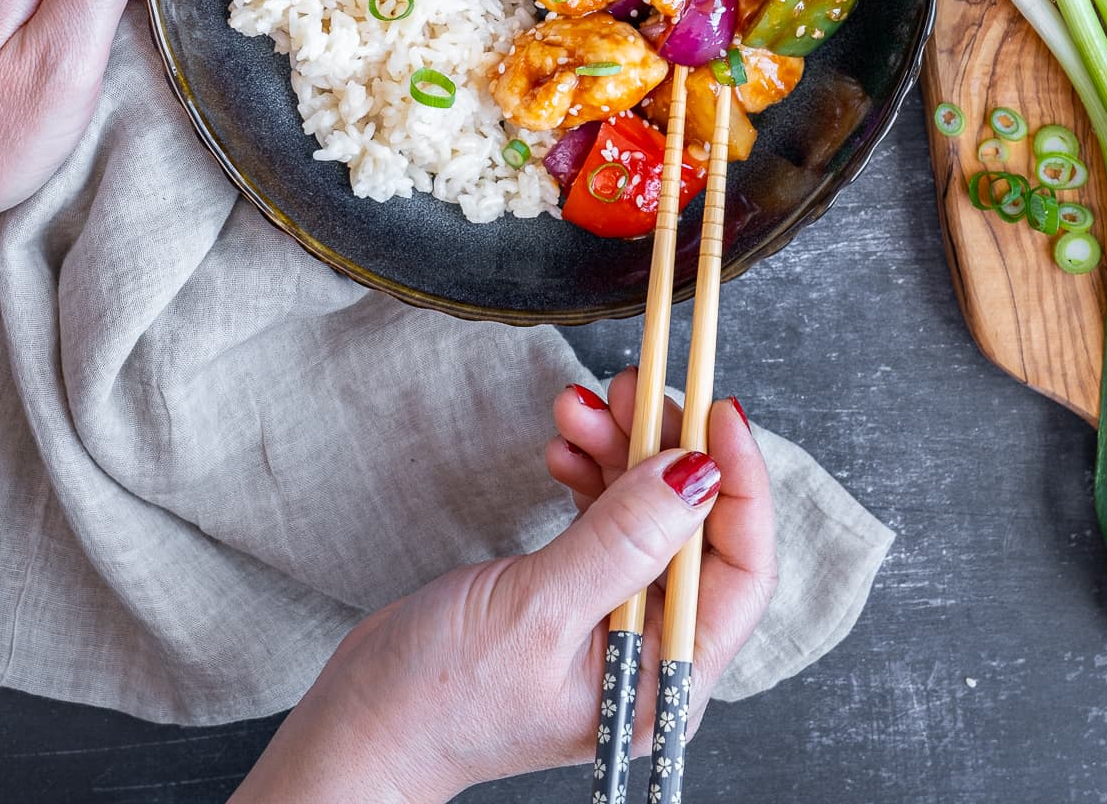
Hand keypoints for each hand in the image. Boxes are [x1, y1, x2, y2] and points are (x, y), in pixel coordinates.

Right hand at [231, 372, 775, 802]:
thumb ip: (622, 541)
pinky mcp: (578, 593)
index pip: (741, 568)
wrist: (365, 719)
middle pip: (695, 526)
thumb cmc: (440, 697)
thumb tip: (697, 474)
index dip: (740, 482)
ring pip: (647, 511)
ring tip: (579, 407)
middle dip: (666, 448)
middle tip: (631, 387)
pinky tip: (564, 448)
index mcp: (667, 678)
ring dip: (619, 450)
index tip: (718, 411)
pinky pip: (607, 516)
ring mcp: (615, 620)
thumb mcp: (538, 610)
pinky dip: (590, 472)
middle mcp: (653, 651)